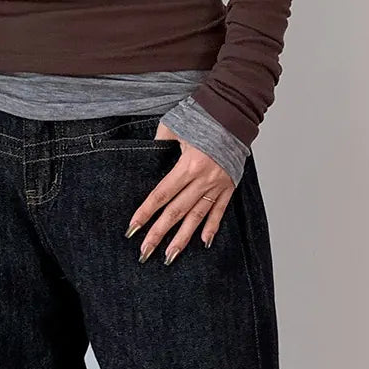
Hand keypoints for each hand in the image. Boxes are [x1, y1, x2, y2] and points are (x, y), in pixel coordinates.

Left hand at [125, 124, 234, 262]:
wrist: (235, 113)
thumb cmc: (204, 116)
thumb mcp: (174, 126)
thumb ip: (159, 143)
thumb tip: (148, 157)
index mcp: (188, 165)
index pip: (161, 194)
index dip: (145, 213)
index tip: (132, 229)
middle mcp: (203, 179)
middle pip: (176, 212)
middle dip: (159, 233)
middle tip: (145, 251)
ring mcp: (218, 184)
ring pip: (197, 216)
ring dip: (183, 238)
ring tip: (170, 256)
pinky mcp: (229, 185)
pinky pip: (220, 210)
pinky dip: (212, 227)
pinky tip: (203, 242)